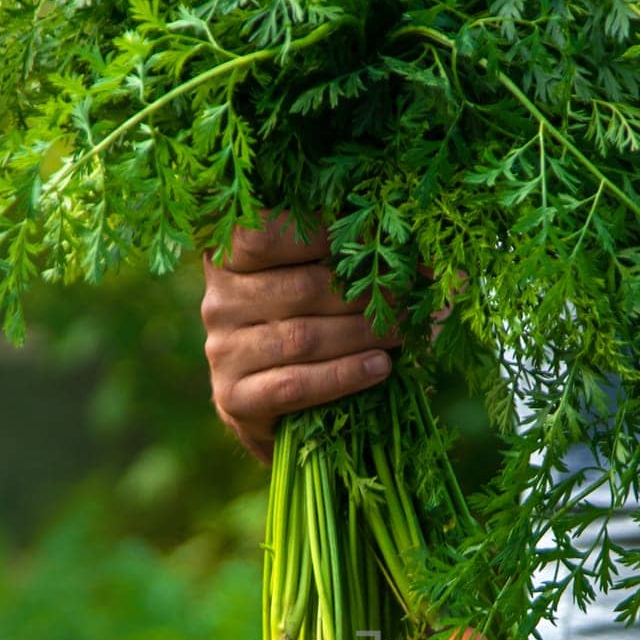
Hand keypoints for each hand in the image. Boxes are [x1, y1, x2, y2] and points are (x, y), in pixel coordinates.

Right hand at [201, 215, 399, 462]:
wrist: (277, 406)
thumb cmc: (309, 324)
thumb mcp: (318, 281)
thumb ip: (348, 258)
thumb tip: (421, 255)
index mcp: (228, 258)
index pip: (261, 234)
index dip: (319, 233)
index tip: (372, 238)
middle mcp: (218, 301)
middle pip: (298, 289)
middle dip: (362, 292)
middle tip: (405, 297)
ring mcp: (222, 352)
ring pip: (302, 338)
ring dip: (361, 334)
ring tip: (401, 332)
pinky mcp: (235, 398)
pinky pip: (295, 385)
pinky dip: (344, 375)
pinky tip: (380, 367)